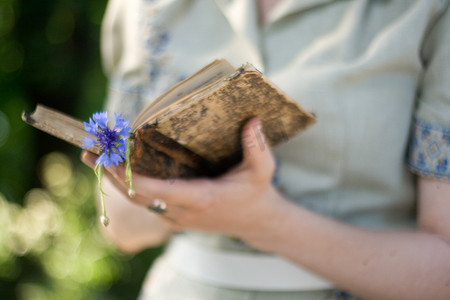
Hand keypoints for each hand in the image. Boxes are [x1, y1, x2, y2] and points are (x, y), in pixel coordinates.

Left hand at [94, 118, 290, 247]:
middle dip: (113, 174)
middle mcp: (183, 211)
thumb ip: (257, 146)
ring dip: (115, 179)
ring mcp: (176, 217)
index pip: (160, 192)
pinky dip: (128, 185)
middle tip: (90, 151)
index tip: (114, 159)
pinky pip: (145, 202)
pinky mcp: (173, 216)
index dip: (134, 178)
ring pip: (138, 201)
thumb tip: (252, 119)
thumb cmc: (256, 194)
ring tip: (93, 156)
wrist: (254, 222)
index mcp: (201, 199)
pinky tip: (116, 167)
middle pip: (138, 196)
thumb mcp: (262, 170)